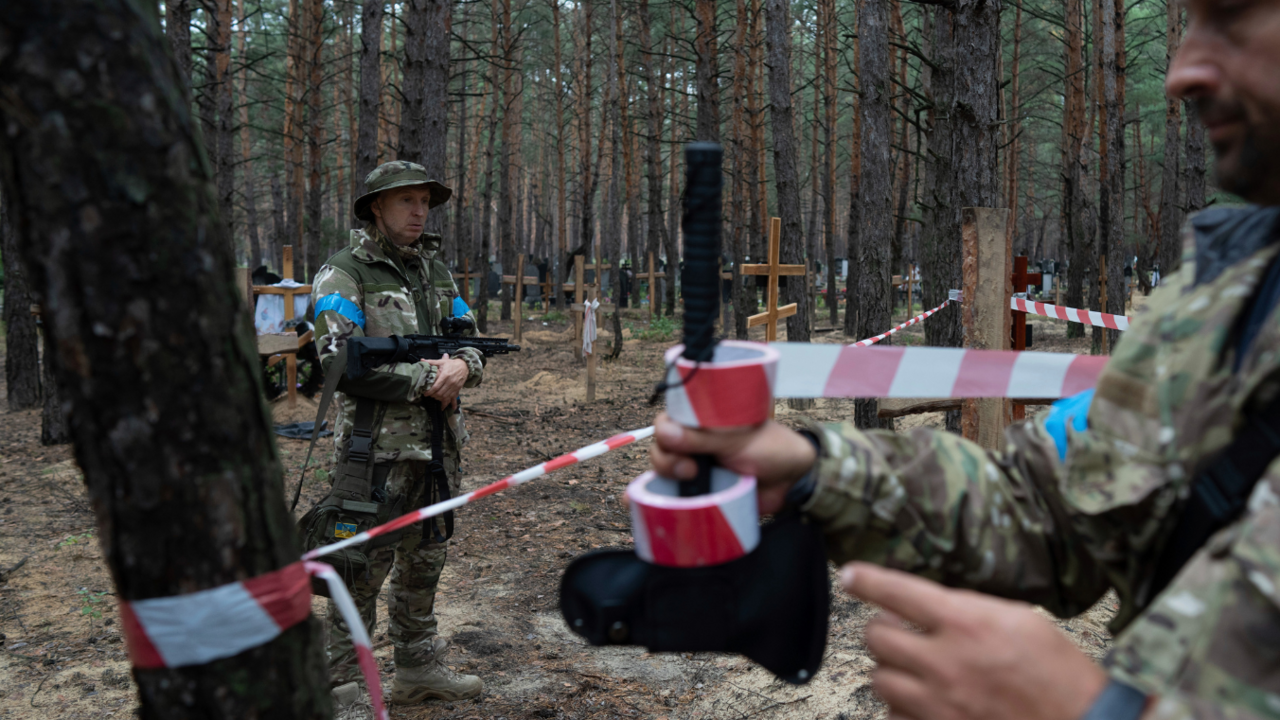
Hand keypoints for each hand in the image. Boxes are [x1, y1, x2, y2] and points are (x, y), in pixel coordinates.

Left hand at [423, 354, 467, 408]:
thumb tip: (421, 360)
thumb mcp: (442, 361)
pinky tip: (448, 408)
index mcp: (445, 375)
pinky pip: (454, 398)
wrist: (465, 366)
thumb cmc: (451, 364)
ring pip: (446, 397)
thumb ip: (431, 362)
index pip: (436, 386)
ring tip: (435, 399)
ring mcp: (455, 387)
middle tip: (429, 396)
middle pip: (440, 393)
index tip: (425, 394)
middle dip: (433, 396)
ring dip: (440, 400)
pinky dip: (451, 404)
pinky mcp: (458, 390)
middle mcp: (450, 382)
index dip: (430, 391)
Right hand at [648, 412, 816, 513]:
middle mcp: (693, 442)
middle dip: (666, 459)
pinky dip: (663, 497)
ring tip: (691, 479)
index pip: (666, 421)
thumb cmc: (769, 449)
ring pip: (663, 471)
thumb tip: (665, 433)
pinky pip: (673, 493)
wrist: (792, 481)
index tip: (675, 442)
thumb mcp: (736, 439)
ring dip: (667, 476)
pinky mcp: (699, 491)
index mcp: (701, 421)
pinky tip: (657, 501)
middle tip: (690, 468)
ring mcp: (695, 467)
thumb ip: (701, 437)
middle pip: (660, 447)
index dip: (665, 431)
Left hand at [842, 562, 1107, 719]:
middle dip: (884, 630)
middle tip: (901, 631)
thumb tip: (930, 603)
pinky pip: (894, 715)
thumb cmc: (1059, 672)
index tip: (850, 575)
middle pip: (876, 637)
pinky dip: (903, 707)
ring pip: (879, 679)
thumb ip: (969, 608)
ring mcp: (937, 704)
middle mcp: (945, 663)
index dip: (866, 580)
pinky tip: (926, 700)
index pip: (896, 591)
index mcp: (966, 623)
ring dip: (892, 670)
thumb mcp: (1020, 619)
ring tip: (917, 669)